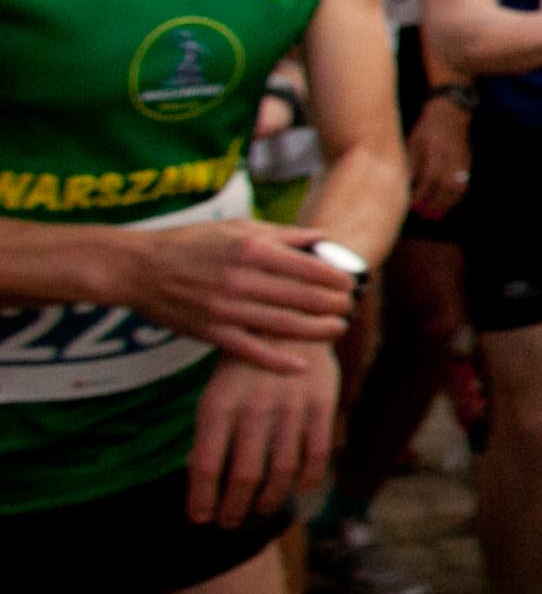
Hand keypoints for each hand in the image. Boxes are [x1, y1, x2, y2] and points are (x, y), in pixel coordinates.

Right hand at [114, 220, 354, 370]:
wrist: (137, 268)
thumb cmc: (191, 243)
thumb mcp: (237, 228)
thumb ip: (283, 235)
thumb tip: (323, 238)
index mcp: (252, 250)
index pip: (312, 268)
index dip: (340, 279)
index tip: (353, 283)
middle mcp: (242, 279)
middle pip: (306, 298)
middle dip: (336, 305)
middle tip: (351, 308)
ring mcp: (227, 309)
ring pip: (286, 326)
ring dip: (319, 331)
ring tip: (338, 329)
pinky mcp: (212, 332)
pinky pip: (252, 351)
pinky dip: (278, 361)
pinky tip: (301, 365)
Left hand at [186, 345, 339, 525]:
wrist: (288, 322)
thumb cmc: (244, 365)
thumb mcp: (216, 392)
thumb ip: (210, 432)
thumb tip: (201, 478)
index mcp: (218, 405)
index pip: (206, 466)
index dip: (202, 499)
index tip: (200, 520)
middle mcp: (254, 409)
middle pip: (244, 475)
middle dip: (235, 508)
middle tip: (231, 522)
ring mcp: (290, 408)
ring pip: (281, 471)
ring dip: (269, 499)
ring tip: (261, 509)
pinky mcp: (321, 405)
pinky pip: (316, 454)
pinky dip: (308, 478)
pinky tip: (300, 488)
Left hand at [407, 98, 472, 217]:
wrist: (451, 114)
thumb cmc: (428, 128)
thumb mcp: (414, 141)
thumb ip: (412, 163)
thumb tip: (405, 184)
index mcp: (436, 151)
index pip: (430, 177)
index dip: (422, 194)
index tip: (413, 207)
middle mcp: (452, 158)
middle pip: (446, 186)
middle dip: (435, 204)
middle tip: (424, 216)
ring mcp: (462, 161)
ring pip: (458, 187)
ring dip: (447, 204)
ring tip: (436, 215)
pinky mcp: (468, 163)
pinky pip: (464, 184)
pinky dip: (456, 197)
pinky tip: (448, 203)